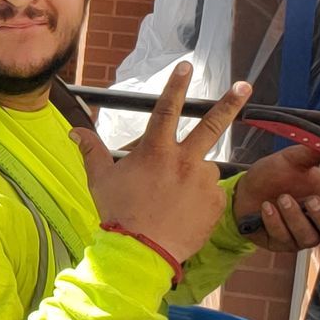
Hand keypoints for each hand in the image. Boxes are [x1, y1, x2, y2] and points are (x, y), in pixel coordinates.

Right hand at [73, 64, 250, 267]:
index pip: (167, 109)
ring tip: (175, 199)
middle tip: (245, 86)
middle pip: (211, 125)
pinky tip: (185, 212)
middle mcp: (184, 160)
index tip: (186, 66)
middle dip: (230, 103)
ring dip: (193, 175)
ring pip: (203, 168)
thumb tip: (74, 131)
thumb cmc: (119, 214)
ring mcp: (203, 182)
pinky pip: (211, 194)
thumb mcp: (101, 179)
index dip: (176, 85)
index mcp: (156, 151)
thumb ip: (91, 150)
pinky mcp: (215, 203)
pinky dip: (201, 198)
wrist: (142, 253)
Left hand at [232, 143, 319, 251]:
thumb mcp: (293, 158)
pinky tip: (266, 208)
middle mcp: (318, 220)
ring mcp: (301, 234)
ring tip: (281, 198)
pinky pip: (284, 238)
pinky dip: (275, 222)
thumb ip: (316, 151)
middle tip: (311, 200)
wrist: (243, 190)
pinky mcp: (282, 243)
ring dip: (295, 217)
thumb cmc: (272, 176)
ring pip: (310, 238)